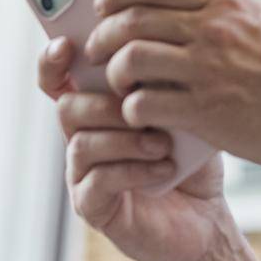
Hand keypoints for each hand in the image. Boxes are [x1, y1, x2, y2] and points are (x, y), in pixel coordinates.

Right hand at [37, 36, 240, 260]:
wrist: (206, 217)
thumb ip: (157, 80)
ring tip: (162, 143)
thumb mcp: (179, 108)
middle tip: (142, 106)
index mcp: (96, 107)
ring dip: (126, 139)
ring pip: (81, 143)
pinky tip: (164, 168)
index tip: (66, 44)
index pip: (59, 78)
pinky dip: (134, 170)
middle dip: (106, 103)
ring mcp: (83, 175)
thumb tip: (150, 46)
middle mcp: (82, 138)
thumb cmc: (191, 157)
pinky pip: (98, 181)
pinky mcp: (93, 208)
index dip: (54, 60)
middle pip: (66, 107)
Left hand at [84, 0, 260, 174]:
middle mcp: (214, 29)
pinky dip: (132, 110)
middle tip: (97, 52)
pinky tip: (141, 117)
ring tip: (120, 88)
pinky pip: (144, 104)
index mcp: (227, 3)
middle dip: (103, 36)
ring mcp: (209, 69)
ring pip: (130, 59)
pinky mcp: (207, 112)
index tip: (104, 4)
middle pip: (131, 20)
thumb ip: (224, 16)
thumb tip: (184, 10)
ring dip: (114, 75)